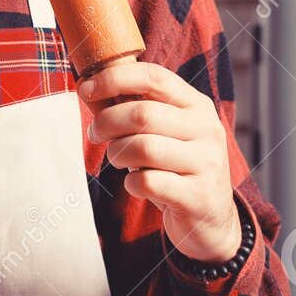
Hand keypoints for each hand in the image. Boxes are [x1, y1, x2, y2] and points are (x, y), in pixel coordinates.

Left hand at [80, 59, 241, 263]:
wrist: (210, 218)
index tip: (85, 88)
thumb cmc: (174, 168)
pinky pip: (148, 182)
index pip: (153, 76)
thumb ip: (130, 108)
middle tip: (95, 134)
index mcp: (197, 105)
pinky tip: (137, 185)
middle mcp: (207, 129)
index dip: (114, 79)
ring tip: (119, 159)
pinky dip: (132, 183)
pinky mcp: (197, 196)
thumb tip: (87, 88)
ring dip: (118, 153)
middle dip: (106, 122)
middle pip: (142, 114)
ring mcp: (206, 163)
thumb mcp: (160, 132)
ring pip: (144, 147)